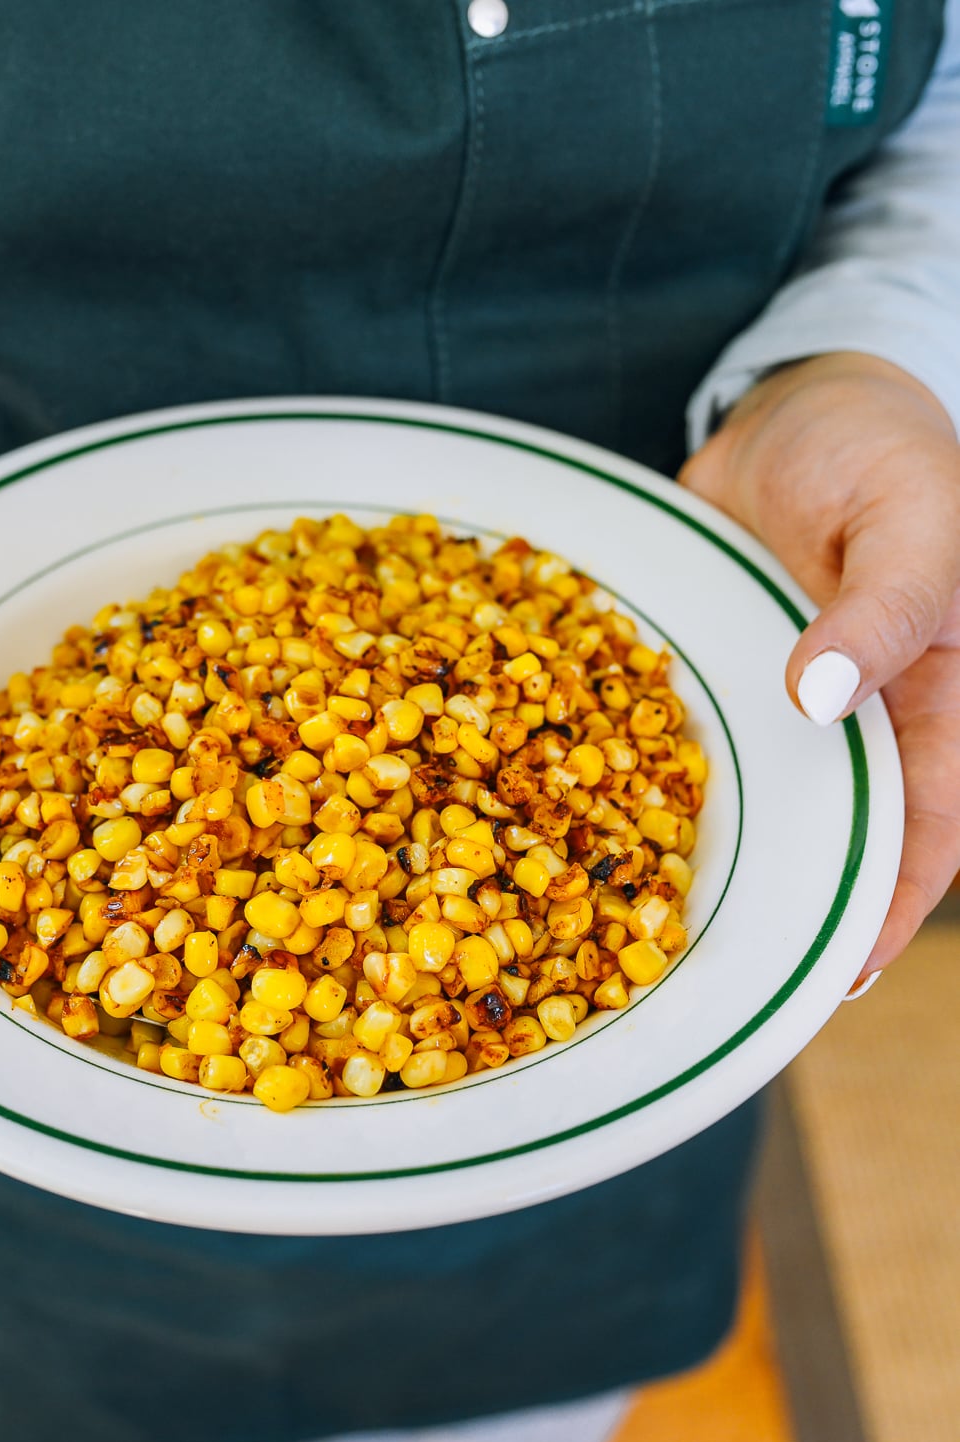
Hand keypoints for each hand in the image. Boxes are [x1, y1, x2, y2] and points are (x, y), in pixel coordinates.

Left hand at [680, 351, 959, 986]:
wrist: (798, 400)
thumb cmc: (885, 447)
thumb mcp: (912, 515)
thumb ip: (887, 604)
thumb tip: (828, 695)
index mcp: (932, 700)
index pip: (931, 826)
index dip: (891, 904)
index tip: (836, 971)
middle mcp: (850, 719)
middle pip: (829, 831)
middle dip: (784, 899)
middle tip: (715, 972)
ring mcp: (770, 700)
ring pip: (747, 796)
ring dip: (702, 851)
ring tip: (638, 922)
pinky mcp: (706, 672)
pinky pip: (674, 735)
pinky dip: (637, 774)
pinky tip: (586, 817)